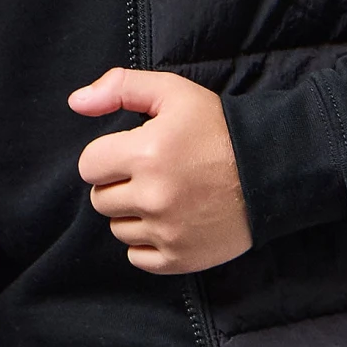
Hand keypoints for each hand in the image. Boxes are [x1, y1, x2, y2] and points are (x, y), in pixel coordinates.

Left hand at [71, 67, 252, 274]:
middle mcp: (153, 196)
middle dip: (119, 184)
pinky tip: (171, 220)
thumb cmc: (217, 127)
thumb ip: (120, 88)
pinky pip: (137, 257)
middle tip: (153, 173)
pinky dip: (148, 242)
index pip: (88, 166)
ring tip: (166, 195)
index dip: (107, 156)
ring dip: (133, 214)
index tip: (132, 152)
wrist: (271, 169)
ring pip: (118, 229)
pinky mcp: (181, 258)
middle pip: (101, 200)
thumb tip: (75, 103)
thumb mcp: (172, 92)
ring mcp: (167, 232)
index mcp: (146, 153)